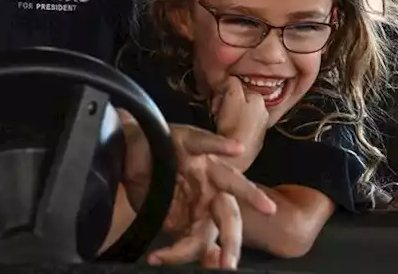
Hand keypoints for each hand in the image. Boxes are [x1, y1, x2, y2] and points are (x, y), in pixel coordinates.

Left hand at [121, 118, 275, 268]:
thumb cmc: (159, 140)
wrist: (128, 154)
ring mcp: (196, 213)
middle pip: (227, 222)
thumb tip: (238, 149)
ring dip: (201, 255)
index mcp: (215, 173)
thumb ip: (209, 143)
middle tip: (228, 263)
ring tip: (170, 257)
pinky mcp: (178, 226)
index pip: (237, 184)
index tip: (268, 209)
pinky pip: (184, 245)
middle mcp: (210, 196)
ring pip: (206, 239)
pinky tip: (160, 257)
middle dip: (231, 244)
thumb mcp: (183, 136)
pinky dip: (175, 254)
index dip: (252, 195)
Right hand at [210, 77, 269, 169]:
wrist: (234, 157)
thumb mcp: (231, 96)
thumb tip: (231, 79)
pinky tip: (225, 132)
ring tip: (219, 121)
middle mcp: (264, 112)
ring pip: (239, 112)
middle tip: (216, 111)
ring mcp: (260, 126)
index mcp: (259, 100)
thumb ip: (232, 82)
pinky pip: (241, 124)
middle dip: (226, 102)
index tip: (216, 101)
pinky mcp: (254, 139)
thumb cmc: (232, 125)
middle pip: (240, 99)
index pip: (239, 86)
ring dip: (227, 113)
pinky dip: (232, 125)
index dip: (224, 92)